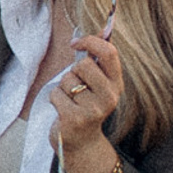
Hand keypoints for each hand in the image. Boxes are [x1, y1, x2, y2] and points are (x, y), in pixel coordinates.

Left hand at [51, 35, 122, 160]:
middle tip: (76, 87)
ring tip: (71, 100)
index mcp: (117, 84)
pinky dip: (55, 98)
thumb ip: (98, 58)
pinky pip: (56, 93)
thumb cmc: (86, 105)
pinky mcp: (74, 119)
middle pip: (83, 64)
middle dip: (73, 71)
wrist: (82, 143)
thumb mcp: (97, 83)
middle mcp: (109, 97)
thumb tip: (103, 30)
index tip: (75, 43)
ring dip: (63, 87)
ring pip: (67, 79)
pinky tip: (63, 109)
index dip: (90, 41)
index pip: (109, 53)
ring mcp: (93, 109)